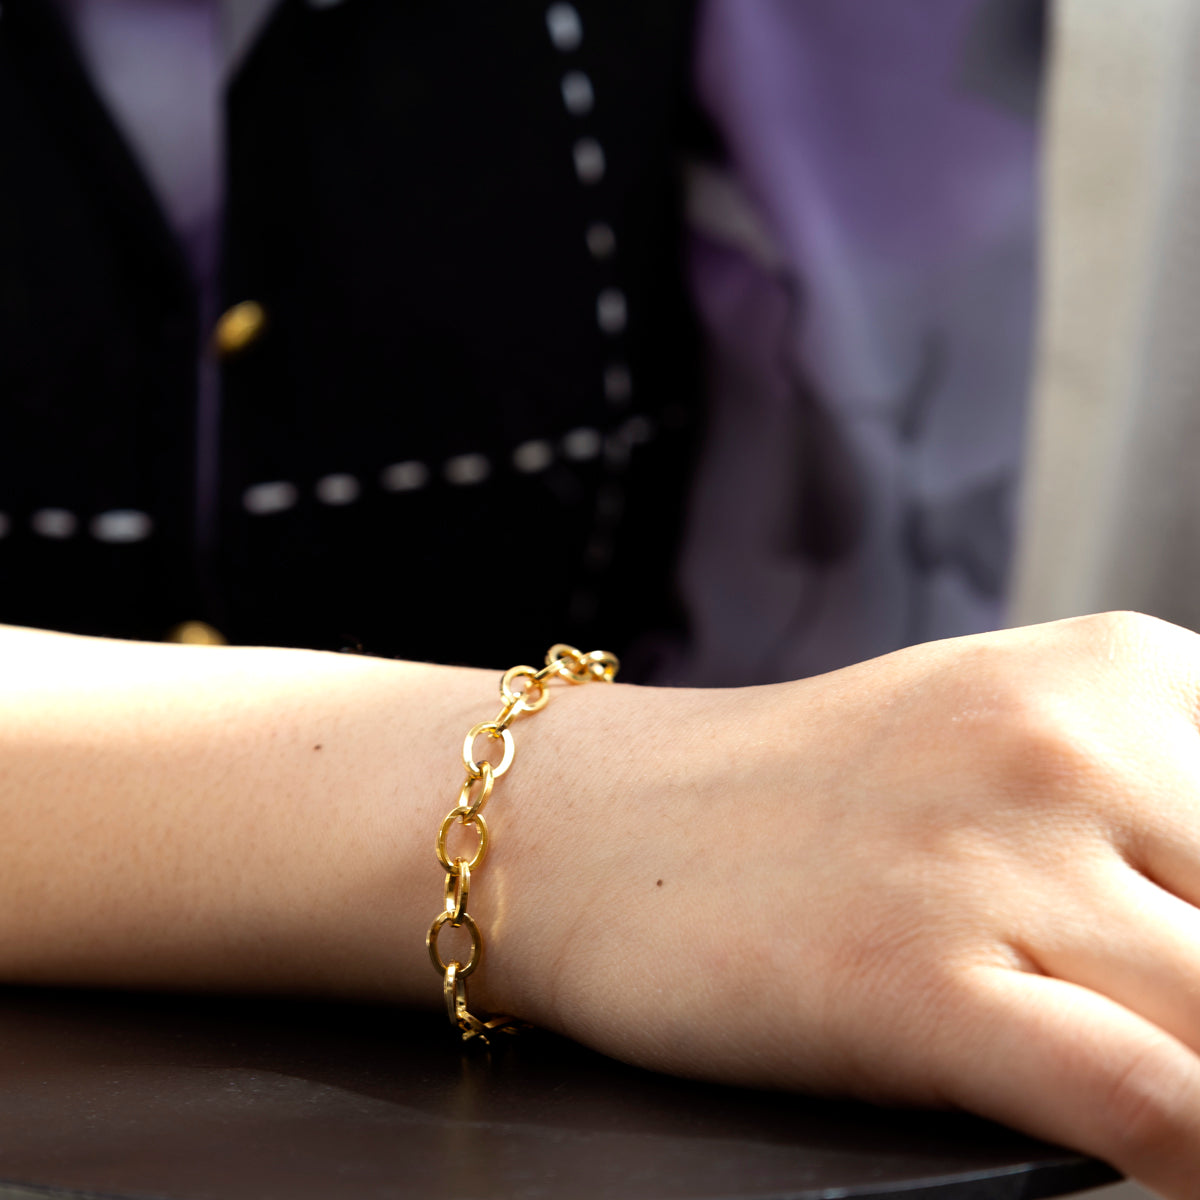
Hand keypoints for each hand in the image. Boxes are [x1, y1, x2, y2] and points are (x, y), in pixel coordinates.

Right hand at [486, 612, 1199, 1198]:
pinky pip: (1151, 1102)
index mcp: (1115, 668)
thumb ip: (1155, 811)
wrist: (599, 824)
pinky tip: (1170, 1168)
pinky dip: (1194, 1155)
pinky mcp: (916, 978)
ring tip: (1159, 1090)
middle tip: (1156, 1006)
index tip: (1182, 936)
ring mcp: (992, 858)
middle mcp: (1068, 742)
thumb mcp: (999, 743)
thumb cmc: (799, 798)